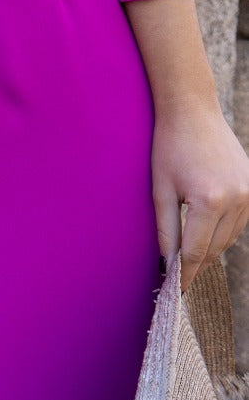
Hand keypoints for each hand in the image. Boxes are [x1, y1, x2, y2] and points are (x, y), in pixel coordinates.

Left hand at [152, 99, 248, 290]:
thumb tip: (166, 262)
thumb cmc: (170, 144)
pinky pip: (238, 223)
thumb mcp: (160, 186)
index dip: (184, 274)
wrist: (192, 109)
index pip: (196, 252)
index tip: (174, 290)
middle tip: (178, 275)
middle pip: (215, 249)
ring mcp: (248, 194)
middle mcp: (235, 200)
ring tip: (190, 254)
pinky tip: (207, 231)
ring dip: (210, 248)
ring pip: (229, 239)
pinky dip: (223, 232)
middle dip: (196, 263)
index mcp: (209, 201)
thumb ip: (165, 227)